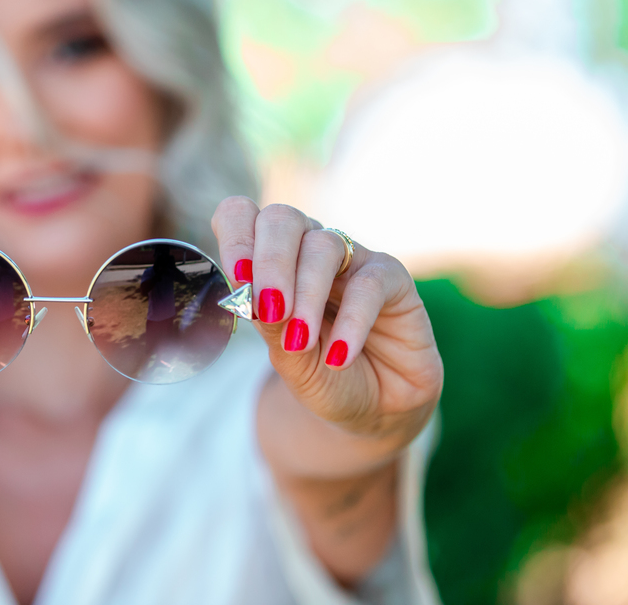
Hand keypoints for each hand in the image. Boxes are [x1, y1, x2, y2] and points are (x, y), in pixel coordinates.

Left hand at [211, 197, 442, 442]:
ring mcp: (352, 259)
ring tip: (300, 341)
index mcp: (270, 259)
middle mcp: (309, 249)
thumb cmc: (322, 376)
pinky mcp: (393, 278)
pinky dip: (351, 322)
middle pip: (283, 219)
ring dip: (306, 294)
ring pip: (323, 245)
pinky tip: (339, 356)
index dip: (235, 236)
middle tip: (270, 309)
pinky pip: (369, 284)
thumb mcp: (287, 358)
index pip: (242, 216)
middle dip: (270, 262)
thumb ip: (270, 325)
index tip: (237, 277)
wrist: (372, 410)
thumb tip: (253, 295)